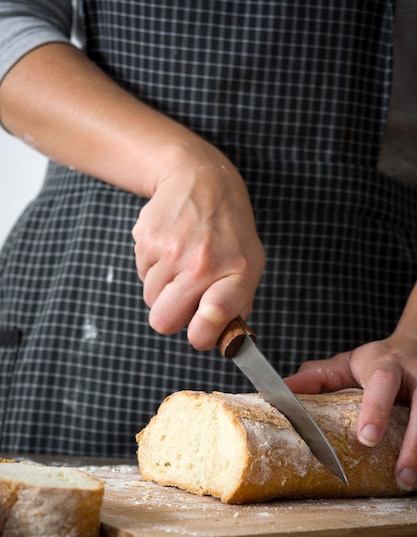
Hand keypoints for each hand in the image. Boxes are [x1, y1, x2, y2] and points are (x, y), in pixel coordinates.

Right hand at [132, 139, 264, 349]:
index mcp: (237, 272)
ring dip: (164, 289)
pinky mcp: (147, 239)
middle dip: (172, 316)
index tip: (202, 332)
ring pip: (151, 299)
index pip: (214, 316)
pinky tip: (170, 248)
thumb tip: (227, 340)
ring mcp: (172, 250)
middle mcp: (203, 262)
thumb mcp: (250, 262)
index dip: (203, 334)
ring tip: (181, 262)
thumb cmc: (228, 229)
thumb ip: (239, 303)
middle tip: (186, 296)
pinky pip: (142, 275)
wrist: (200, 179)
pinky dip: (153, 268)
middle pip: (164, 322)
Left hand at [285, 328, 416, 491]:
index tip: (367, 438)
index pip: (382, 384)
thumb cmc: (376, 362)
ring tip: (409, 482)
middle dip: (413, 443)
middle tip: (400, 474)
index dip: (377, 410)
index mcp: (386, 365)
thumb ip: (316, 378)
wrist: (415, 345)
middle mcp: (415, 377)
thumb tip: (280, 392)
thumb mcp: (345, 364)